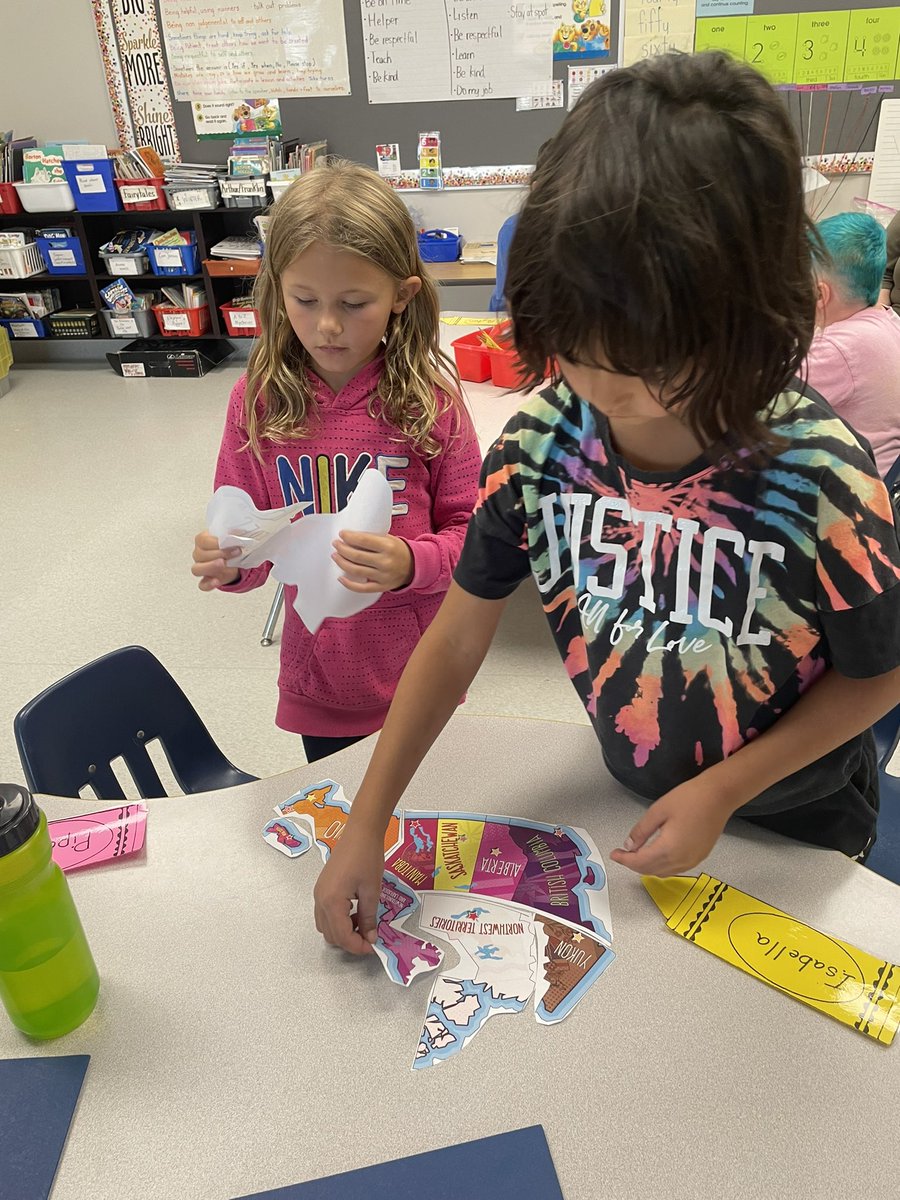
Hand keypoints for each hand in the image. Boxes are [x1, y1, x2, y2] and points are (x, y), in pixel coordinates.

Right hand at [191, 530, 240, 590]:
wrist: (234, 560)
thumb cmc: (228, 546)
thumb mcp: (231, 537)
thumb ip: (232, 535)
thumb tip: (237, 532)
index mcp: (202, 541)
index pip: (202, 540)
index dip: (216, 542)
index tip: (231, 542)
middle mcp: (198, 554)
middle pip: (200, 555)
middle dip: (218, 553)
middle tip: (234, 552)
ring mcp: (200, 568)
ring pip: (197, 569)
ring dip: (210, 566)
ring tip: (224, 564)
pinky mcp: (206, 581)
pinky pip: (202, 585)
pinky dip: (209, 584)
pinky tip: (217, 581)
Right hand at [313, 823, 385, 954]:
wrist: (359, 832)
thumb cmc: (367, 858)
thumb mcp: (371, 891)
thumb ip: (368, 918)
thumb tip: (370, 938)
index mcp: (331, 902)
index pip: (342, 936)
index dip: (357, 946)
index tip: (373, 947)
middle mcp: (320, 900)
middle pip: (330, 935)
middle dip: (349, 941)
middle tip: (369, 937)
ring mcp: (318, 894)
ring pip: (325, 926)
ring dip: (343, 931)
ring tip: (363, 923)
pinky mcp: (321, 888)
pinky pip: (324, 914)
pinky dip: (338, 920)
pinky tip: (354, 912)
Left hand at [332, 530, 413, 592]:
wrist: (413, 566)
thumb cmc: (398, 550)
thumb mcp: (389, 538)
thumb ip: (372, 538)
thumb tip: (350, 537)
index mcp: (388, 547)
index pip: (363, 540)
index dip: (349, 537)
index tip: (342, 534)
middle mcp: (385, 562)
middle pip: (357, 556)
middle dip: (342, 549)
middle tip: (336, 544)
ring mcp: (383, 576)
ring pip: (356, 570)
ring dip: (342, 563)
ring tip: (336, 556)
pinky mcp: (381, 587)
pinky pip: (361, 588)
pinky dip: (349, 584)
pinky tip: (341, 578)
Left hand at [609, 777, 733, 875]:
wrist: (719, 796)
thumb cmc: (690, 798)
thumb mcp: (658, 811)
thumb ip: (641, 831)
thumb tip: (629, 846)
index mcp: (669, 849)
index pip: (640, 862)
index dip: (624, 860)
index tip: (614, 854)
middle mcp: (681, 860)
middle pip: (650, 870)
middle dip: (633, 864)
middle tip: (622, 854)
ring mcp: (693, 861)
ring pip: (663, 872)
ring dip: (647, 867)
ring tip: (636, 854)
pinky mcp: (700, 857)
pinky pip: (675, 869)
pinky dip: (661, 866)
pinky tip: (656, 856)